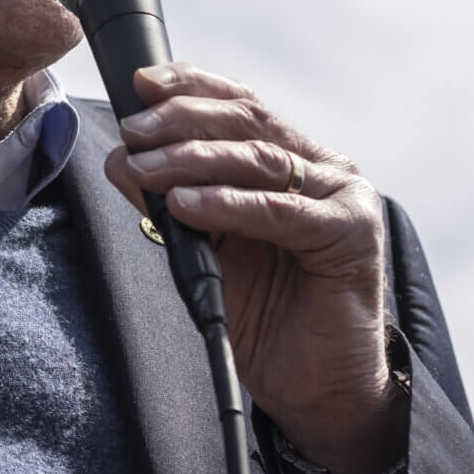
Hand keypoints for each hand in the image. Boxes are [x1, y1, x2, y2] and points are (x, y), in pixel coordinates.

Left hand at [104, 63, 405, 473]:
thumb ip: (177, 201)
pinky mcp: (350, 235)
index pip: (242, 105)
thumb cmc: (267, 317)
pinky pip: (279, 211)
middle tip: (132, 131)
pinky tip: (187, 203)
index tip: (141, 83)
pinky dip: (228, 203)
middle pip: (247, 123)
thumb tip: (123, 160)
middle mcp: (324, 169)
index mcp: (296, 160)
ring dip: (192, 159)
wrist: (316, 390)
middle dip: (181, 120)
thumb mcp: (210, 249)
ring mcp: (343, 197)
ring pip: (258, 160)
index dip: (192, 87)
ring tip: (145, 167)